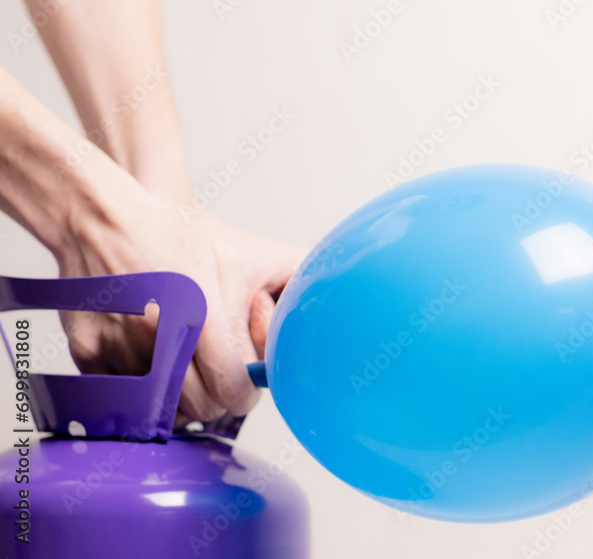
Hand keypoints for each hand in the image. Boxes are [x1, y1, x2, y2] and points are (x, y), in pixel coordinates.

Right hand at [54, 173, 305, 420]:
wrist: (104, 219)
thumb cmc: (177, 238)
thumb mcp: (249, 257)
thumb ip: (287, 293)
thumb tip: (309, 329)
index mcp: (203, 313)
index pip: (232, 389)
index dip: (244, 394)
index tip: (243, 386)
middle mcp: (160, 335)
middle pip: (200, 407)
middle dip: (214, 398)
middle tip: (215, 379)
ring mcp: (119, 346)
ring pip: (161, 408)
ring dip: (175, 397)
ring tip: (182, 368)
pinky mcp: (87, 351)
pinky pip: (120, 397)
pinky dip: (137, 390)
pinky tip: (148, 362)